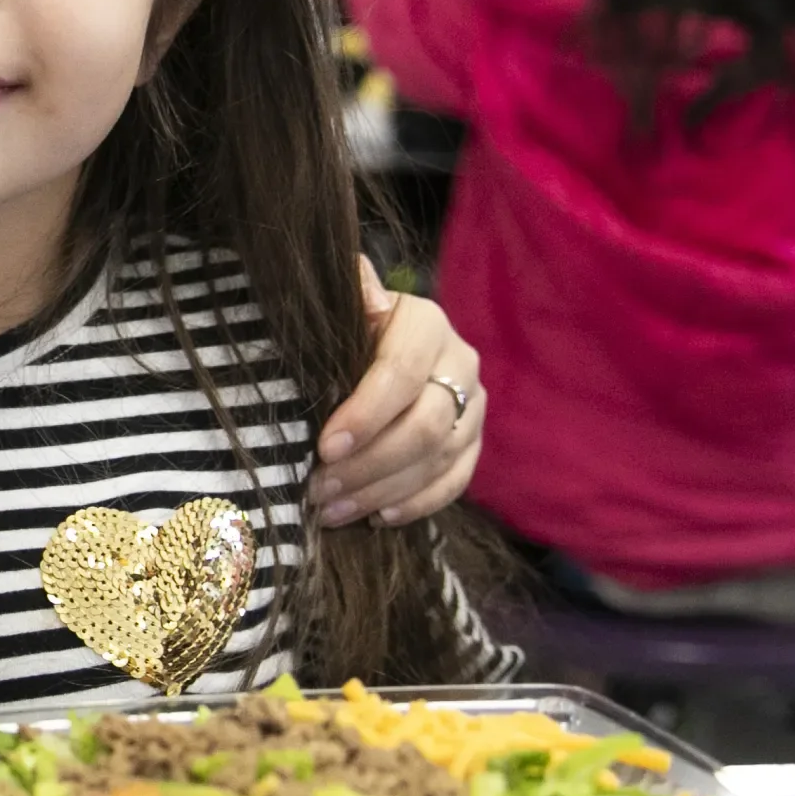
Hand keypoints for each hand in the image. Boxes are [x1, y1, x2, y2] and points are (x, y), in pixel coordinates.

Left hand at [308, 258, 481, 527]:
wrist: (379, 347)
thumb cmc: (347, 331)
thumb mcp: (341, 310)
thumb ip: (346, 298)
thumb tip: (358, 278)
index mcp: (425, 323)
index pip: (401, 373)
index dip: (365, 414)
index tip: (324, 448)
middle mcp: (460, 361)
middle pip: (423, 426)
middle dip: (368, 465)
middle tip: (319, 489)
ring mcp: (473, 404)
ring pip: (438, 458)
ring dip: (383, 491)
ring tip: (333, 510)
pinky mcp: (475, 440)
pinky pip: (456, 481)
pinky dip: (417, 504)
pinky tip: (379, 517)